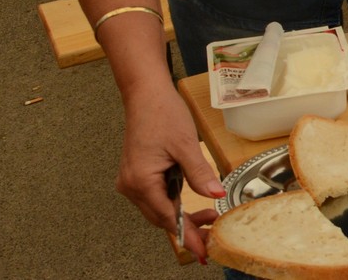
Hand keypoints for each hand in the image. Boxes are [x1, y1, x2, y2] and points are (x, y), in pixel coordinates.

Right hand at [118, 80, 224, 263]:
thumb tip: (216, 195)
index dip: (188, 235)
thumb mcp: (186, 145)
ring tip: (208, 219)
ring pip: (158, 208)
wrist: (146, 95)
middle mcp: (131, 186)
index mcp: (141, 181)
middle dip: (187, 228)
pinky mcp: (137, 174)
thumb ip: (200, 173)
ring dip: (181, 215)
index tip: (201, 252)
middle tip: (210, 238)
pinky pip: (156, 196)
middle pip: (161, 217)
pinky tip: (191, 203)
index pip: (168, 218)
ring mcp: (131, 181)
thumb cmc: (162, 114)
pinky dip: (173, 202)